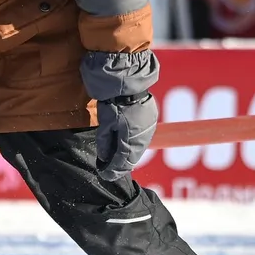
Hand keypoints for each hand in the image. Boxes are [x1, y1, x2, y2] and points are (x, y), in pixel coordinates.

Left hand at [80, 49, 160, 179]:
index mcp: (132, 141)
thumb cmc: (114, 101)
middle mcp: (144, 137)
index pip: (122, 163)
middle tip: (108, 168)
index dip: (112, 171)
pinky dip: (133, 142)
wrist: (128, 80)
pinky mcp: (151, 119)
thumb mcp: (105, 124)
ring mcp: (150, 128)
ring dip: (127, 153)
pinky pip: (142, 137)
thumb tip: (105, 158)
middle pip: (132, 157)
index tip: (104, 174)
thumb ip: (105, 144)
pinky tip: (125, 142)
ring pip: (138, 148)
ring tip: (115, 156)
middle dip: (120, 164)